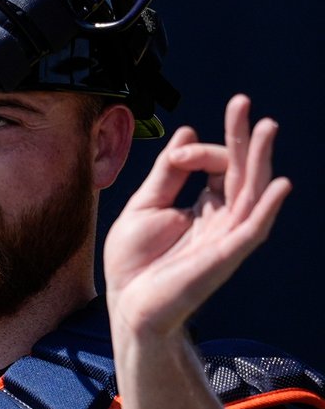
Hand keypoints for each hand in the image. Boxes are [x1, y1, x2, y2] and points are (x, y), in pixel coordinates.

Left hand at [104, 94, 290, 336]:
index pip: (216, 167)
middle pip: (241, 172)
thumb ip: (166, 173)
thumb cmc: (134, 264)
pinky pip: (252, 229)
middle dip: (243, 138)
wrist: (128, 306)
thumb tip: (187, 134)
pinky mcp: (225, 256)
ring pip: (250, 192)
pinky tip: (280, 184)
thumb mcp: (144, 206)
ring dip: (260, 160)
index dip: (200, 152)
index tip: (179, 156)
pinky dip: (266, 207)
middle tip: (242, 103)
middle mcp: (221, 219)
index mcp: (202, 208)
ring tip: (267, 127)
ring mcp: (226, 237)